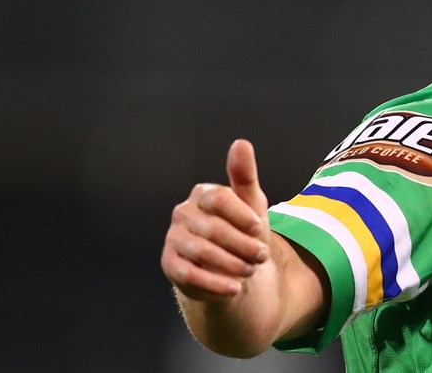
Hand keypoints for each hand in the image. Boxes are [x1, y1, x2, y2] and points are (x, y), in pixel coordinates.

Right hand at [163, 139, 273, 299]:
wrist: (232, 269)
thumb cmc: (242, 231)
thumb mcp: (251, 205)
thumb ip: (245, 176)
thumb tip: (241, 143)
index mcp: (202, 194)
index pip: (219, 199)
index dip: (242, 215)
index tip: (259, 227)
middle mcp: (183, 213)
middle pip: (213, 229)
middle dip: (242, 245)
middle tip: (261, 256)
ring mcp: (174, 239)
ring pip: (202, 252)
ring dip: (232, 264)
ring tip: (251, 271)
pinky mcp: (170, 265)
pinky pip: (190, 275)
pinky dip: (216, 284)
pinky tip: (235, 288)